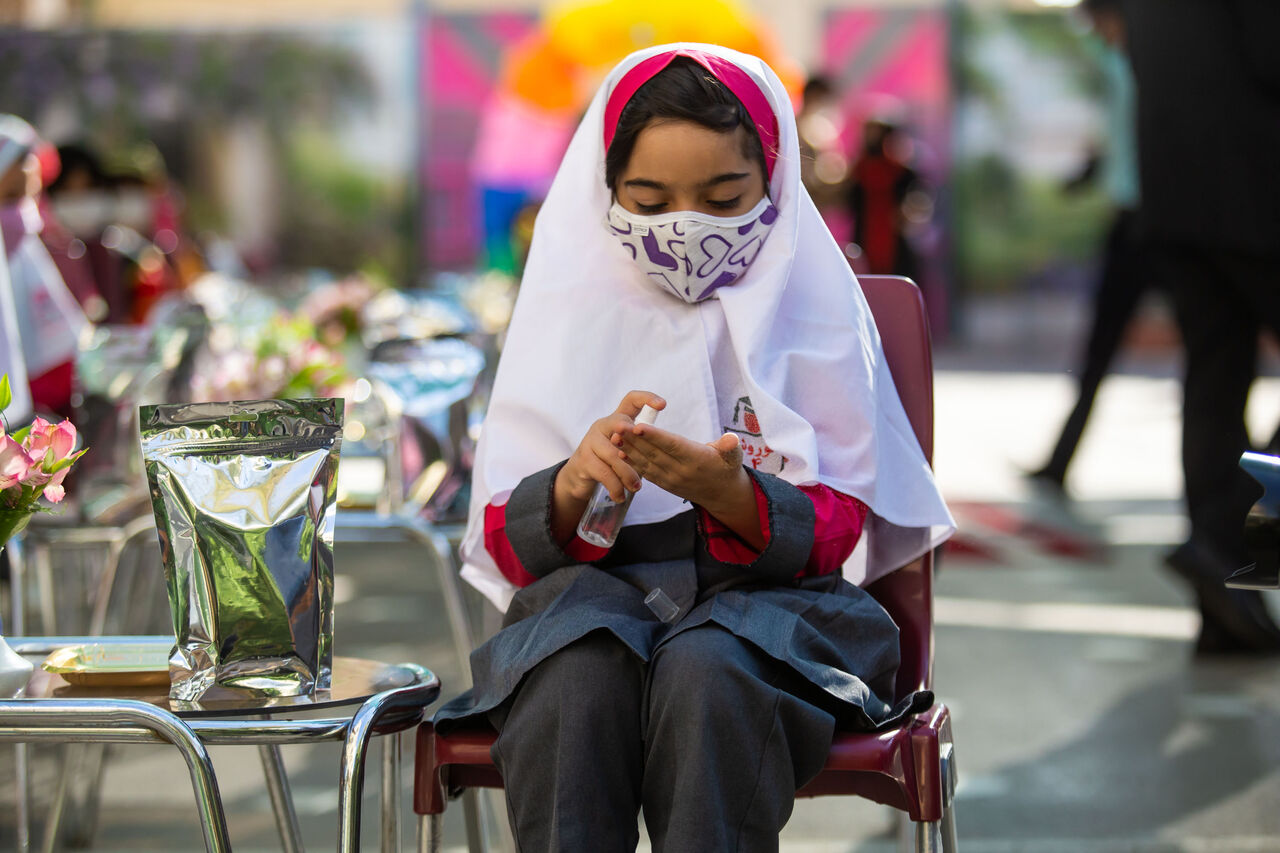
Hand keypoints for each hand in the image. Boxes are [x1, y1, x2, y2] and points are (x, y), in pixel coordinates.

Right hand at [557, 391, 665, 504]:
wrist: (579, 476)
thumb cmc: (610, 461)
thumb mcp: (625, 448)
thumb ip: (639, 444)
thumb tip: (664, 450)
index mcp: (616, 419)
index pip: (631, 400)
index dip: (646, 398)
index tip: (663, 404)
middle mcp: (602, 425)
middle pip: (620, 423)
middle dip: (632, 434)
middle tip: (644, 447)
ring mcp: (591, 441)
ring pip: (614, 454)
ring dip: (628, 473)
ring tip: (637, 487)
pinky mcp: (584, 460)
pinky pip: (604, 473)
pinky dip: (615, 487)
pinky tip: (620, 496)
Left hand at [617, 426, 750, 514]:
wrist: (721, 494)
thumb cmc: (727, 467)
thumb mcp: (734, 456)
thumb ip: (730, 446)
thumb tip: (733, 439)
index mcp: (697, 460)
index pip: (672, 446)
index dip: (655, 436)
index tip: (638, 426)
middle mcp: (681, 471)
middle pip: (654, 453)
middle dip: (634, 439)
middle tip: (617, 425)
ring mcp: (670, 479)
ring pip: (646, 462)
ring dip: (628, 449)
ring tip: (614, 435)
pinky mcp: (664, 483)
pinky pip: (645, 471)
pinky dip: (631, 461)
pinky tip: (619, 451)